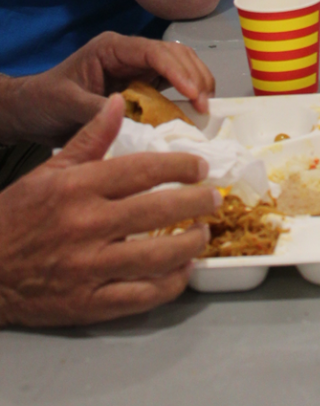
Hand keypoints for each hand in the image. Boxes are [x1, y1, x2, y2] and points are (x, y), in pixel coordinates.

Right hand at [0, 96, 218, 326]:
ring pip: (157, 256)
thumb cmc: (15, 218)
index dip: (180, 167)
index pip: (143, 170)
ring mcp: (88, 268)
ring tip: (202, 234)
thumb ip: (90, 138)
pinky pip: (141, 296)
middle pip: (159, 210)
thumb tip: (117, 102)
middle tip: (214, 199)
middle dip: (197, 202)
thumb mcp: (49, 170)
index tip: (200, 167)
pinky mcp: (87, 304)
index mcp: (78, 188)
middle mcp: (86, 226)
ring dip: (190, 244)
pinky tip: (182, 270)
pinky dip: (170, 284)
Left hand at [13, 33, 214, 145]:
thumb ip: (98, 109)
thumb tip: (133, 118)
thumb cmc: (44, 102)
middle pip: (175, 54)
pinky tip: (194, 109)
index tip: (195, 94)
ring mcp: (137, 67)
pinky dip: (187, 94)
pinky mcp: (141, 84)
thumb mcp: (67, 104)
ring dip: (196, 83)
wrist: (30, 111)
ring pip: (179, 65)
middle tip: (206, 105)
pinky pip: (171, 84)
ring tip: (205, 108)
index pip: (155, 52)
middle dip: (195, 76)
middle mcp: (130, 53)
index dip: (179, 71)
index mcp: (113, 48)